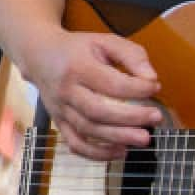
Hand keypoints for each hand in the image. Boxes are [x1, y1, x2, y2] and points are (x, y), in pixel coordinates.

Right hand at [20, 28, 161, 160]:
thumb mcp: (105, 41)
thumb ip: (132, 55)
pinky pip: (75, 144)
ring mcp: (60, 109)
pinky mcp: (59, 123)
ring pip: (88, 130)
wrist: (39, 56)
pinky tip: (120, 152)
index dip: (136, 88)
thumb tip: (152, 78)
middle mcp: (66, 90)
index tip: (155, 87)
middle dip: (130, 118)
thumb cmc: (78, 49)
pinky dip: (97, 154)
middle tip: (155, 118)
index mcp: (77, 66)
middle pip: (97, 111)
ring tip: (144, 138)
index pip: (110, 83)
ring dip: (118, 138)